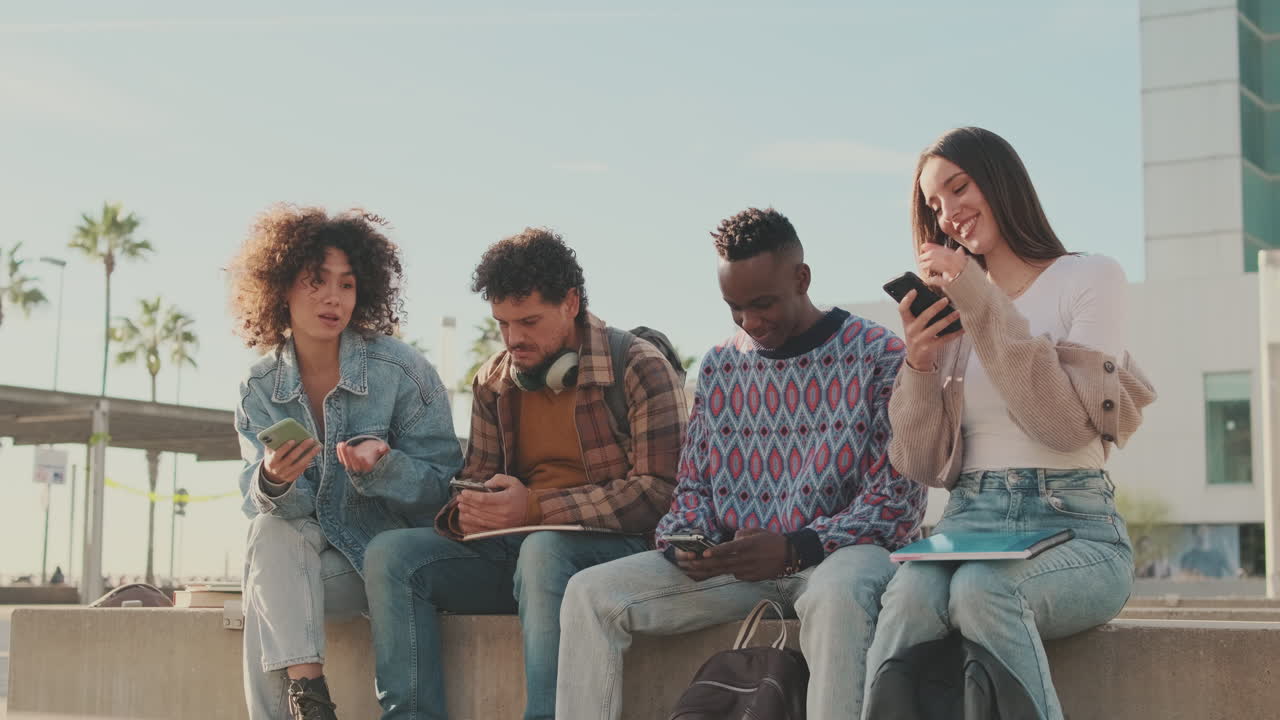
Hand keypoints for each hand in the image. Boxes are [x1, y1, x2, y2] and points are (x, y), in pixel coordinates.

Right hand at [262, 439, 321, 484]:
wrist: (271, 473)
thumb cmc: (272, 457)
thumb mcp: (269, 451)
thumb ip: (274, 444)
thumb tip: (283, 433)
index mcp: (271, 461)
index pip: (278, 454)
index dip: (285, 447)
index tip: (293, 440)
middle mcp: (278, 469)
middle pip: (291, 458)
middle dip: (302, 448)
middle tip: (310, 439)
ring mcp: (285, 475)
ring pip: (299, 464)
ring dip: (310, 455)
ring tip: (317, 446)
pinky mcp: (291, 478)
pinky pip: (301, 469)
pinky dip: (308, 461)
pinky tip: (314, 454)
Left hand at [336, 438, 389, 473]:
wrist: (368, 449)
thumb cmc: (376, 448)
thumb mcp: (382, 447)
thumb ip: (384, 448)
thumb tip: (385, 449)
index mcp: (369, 466)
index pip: (365, 467)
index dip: (362, 463)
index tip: (361, 456)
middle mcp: (360, 468)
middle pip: (354, 465)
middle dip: (351, 457)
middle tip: (349, 448)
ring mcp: (352, 465)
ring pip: (346, 462)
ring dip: (343, 454)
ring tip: (342, 444)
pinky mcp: (346, 461)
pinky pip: (341, 459)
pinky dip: (339, 452)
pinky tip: (339, 444)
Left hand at [457, 474, 528, 533]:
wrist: (532, 511)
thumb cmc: (521, 495)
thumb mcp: (513, 482)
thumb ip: (499, 479)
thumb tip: (486, 484)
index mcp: (505, 500)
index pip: (484, 499)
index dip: (472, 496)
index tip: (464, 492)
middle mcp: (502, 513)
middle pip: (479, 509)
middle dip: (467, 503)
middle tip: (459, 498)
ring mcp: (500, 523)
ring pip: (479, 518)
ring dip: (468, 512)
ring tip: (460, 506)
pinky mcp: (499, 528)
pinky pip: (482, 526)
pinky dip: (472, 522)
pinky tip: (466, 517)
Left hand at [675, 528, 789, 581]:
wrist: (790, 555)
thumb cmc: (772, 540)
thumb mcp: (756, 531)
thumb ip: (741, 535)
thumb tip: (730, 541)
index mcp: (749, 545)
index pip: (730, 548)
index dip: (716, 551)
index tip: (704, 554)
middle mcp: (748, 559)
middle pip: (723, 563)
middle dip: (705, 564)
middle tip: (690, 564)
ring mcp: (750, 570)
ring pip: (726, 571)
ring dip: (710, 571)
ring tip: (694, 570)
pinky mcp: (752, 578)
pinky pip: (736, 575)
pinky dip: (727, 572)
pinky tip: (717, 570)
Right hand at [897, 290, 963, 370]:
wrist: (916, 359)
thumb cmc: (917, 337)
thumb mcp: (912, 326)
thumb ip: (918, 315)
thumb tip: (933, 298)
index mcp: (907, 322)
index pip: (902, 309)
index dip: (907, 300)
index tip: (914, 290)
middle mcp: (912, 331)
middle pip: (923, 317)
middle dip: (935, 308)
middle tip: (946, 300)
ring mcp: (920, 340)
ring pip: (936, 328)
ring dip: (948, 319)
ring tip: (958, 313)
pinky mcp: (929, 348)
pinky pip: (944, 339)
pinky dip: (955, 333)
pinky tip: (962, 328)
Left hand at [917, 243, 969, 286]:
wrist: (975, 291)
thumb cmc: (969, 279)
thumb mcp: (965, 266)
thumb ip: (959, 258)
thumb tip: (960, 249)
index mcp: (962, 260)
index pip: (946, 251)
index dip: (934, 247)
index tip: (923, 246)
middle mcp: (961, 266)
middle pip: (945, 256)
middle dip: (931, 255)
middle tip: (921, 257)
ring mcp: (958, 275)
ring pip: (944, 266)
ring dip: (930, 264)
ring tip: (921, 265)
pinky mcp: (954, 285)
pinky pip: (944, 282)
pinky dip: (935, 280)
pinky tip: (927, 280)